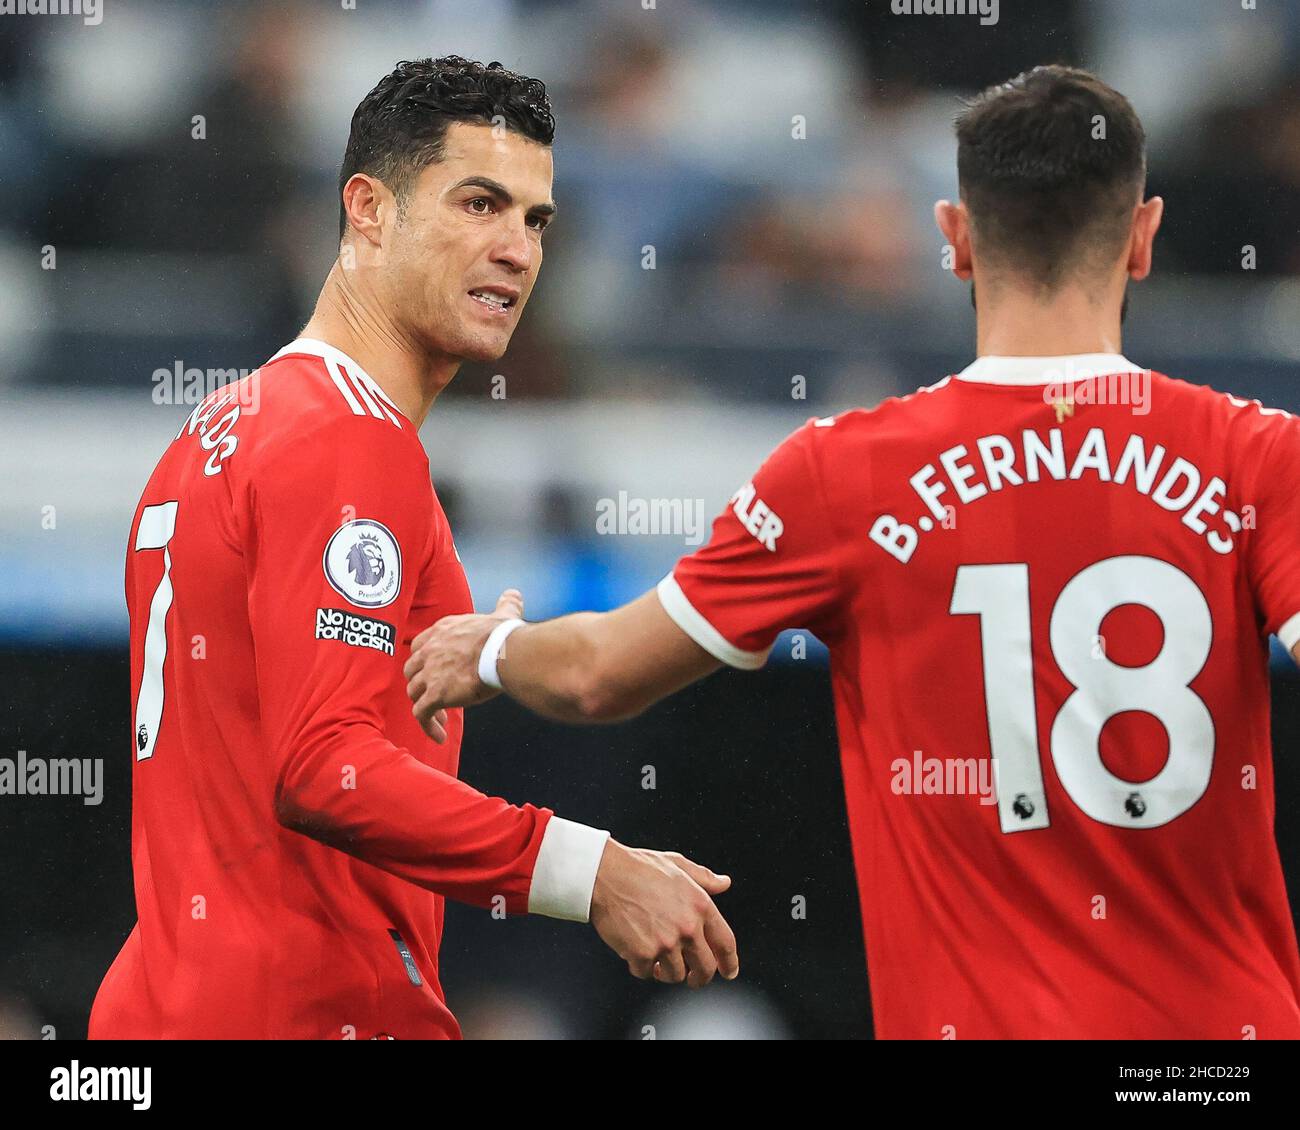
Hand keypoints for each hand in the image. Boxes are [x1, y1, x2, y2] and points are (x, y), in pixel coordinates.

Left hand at [405, 589, 522, 740]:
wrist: (503, 652)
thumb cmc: (504, 635)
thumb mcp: (502, 614)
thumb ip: (505, 603)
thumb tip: (515, 594)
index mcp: (442, 631)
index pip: (420, 646)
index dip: (425, 661)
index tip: (436, 672)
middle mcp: (430, 650)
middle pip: (412, 671)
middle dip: (421, 684)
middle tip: (437, 696)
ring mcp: (430, 673)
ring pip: (414, 694)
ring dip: (425, 706)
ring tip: (441, 720)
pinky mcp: (435, 694)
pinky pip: (422, 714)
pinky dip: (428, 726)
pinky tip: (439, 736)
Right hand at [589, 839, 738, 988]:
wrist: (604, 875)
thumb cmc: (638, 868)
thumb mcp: (677, 865)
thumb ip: (704, 878)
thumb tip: (724, 883)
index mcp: (700, 905)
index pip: (725, 943)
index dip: (730, 962)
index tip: (728, 972)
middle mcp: (687, 927)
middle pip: (705, 968)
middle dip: (700, 977)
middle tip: (693, 977)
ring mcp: (665, 943)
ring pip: (675, 976)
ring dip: (667, 971)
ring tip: (658, 959)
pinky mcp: (642, 954)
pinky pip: (647, 973)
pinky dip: (642, 967)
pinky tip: (637, 952)